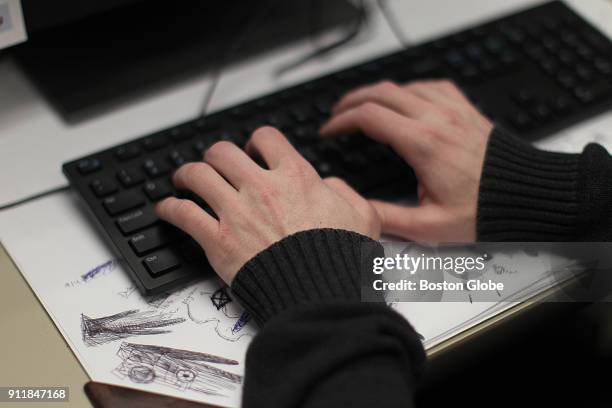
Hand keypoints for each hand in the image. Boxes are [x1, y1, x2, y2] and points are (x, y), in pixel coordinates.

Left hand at [156, 127, 379, 283]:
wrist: (319, 295)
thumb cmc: (341, 259)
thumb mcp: (363, 216)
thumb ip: (345, 191)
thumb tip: (328, 184)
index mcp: (295, 176)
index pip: (265, 138)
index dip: (256, 141)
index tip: (253, 151)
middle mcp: (261, 188)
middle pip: (223, 152)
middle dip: (216, 155)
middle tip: (215, 164)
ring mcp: (236, 212)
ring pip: (197, 175)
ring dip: (187, 174)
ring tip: (184, 179)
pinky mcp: (217, 240)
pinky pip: (182, 213)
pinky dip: (169, 208)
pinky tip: (166, 208)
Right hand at [320, 79, 492, 242]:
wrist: (528, 194)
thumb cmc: (485, 210)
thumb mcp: (430, 226)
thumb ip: (388, 218)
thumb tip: (357, 211)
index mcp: (423, 144)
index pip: (369, 117)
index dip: (341, 121)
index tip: (329, 131)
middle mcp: (437, 119)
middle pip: (382, 93)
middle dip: (352, 101)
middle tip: (337, 114)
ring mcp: (453, 110)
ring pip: (405, 86)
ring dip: (378, 93)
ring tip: (363, 105)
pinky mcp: (466, 110)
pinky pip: (432, 86)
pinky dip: (409, 89)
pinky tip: (405, 98)